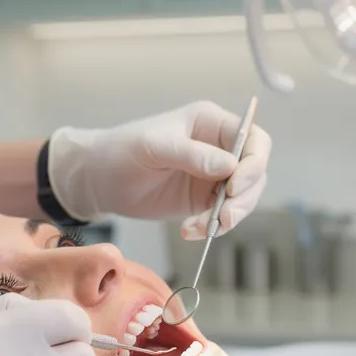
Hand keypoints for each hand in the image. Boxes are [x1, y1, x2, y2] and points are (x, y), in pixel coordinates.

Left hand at [47, 100, 271, 239]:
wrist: (100, 180)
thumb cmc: (123, 150)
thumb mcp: (155, 147)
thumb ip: (193, 155)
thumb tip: (230, 166)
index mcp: (212, 124)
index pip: (254, 140)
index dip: (254, 163)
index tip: (235, 185)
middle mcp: (219, 148)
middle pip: (255, 173)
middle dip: (244, 198)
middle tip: (224, 217)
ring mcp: (213, 176)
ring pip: (243, 198)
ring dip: (230, 217)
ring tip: (203, 227)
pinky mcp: (203, 200)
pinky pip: (222, 216)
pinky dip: (212, 227)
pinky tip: (190, 232)